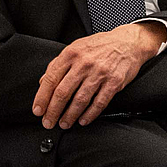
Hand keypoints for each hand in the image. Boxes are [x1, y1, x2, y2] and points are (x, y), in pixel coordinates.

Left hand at [32, 22, 166, 129]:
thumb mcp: (76, 47)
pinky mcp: (114, 82)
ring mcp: (100, 73)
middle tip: (48, 122)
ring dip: (69, 116)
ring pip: (80, 100)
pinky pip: (99, 103)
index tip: (38, 110)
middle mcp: (84, 63)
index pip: (51, 79)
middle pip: (63, 92)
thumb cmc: (101, 45)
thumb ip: (58, 64)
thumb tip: (42, 81)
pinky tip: (83, 120)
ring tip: (64, 123)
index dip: (42, 98)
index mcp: (72, 53)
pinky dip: (89, 115)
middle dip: (53, 112)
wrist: (128, 42)